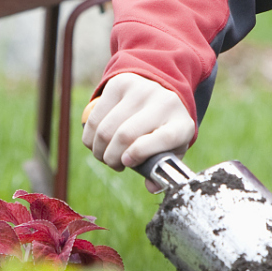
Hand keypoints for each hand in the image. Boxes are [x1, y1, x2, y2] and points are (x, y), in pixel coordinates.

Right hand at [81, 72, 195, 183]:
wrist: (161, 91)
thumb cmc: (165, 129)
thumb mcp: (172, 149)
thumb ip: (162, 168)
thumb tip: (151, 187)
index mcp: (181, 124)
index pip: (164, 138)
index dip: (140, 153)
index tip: (126, 163)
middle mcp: (164, 102)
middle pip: (126, 135)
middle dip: (112, 157)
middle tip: (113, 164)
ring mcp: (141, 90)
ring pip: (106, 128)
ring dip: (99, 149)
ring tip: (104, 156)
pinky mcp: (120, 83)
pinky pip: (95, 116)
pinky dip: (90, 136)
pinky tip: (96, 142)